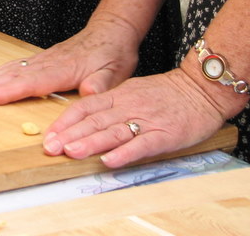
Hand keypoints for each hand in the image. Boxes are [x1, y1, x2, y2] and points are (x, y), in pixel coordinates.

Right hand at [0, 18, 140, 104]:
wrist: (112, 30)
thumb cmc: (114, 53)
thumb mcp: (115, 72)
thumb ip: (101, 84)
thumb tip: (89, 93)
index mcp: (64, 69)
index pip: (33, 82)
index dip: (10, 90)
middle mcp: (48, 62)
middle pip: (14, 75)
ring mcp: (42, 59)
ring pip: (10, 69)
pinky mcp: (41, 59)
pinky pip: (15, 66)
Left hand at [42, 68, 232, 167]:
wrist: (201, 88)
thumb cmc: (166, 94)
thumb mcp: (132, 92)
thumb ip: (110, 105)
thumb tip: (84, 121)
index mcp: (118, 96)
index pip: (85, 107)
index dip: (65, 122)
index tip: (48, 135)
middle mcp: (128, 106)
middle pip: (94, 121)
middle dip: (69, 135)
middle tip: (50, 148)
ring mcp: (146, 120)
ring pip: (113, 132)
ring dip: (90, 143)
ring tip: (71, 152)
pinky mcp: (165, 134)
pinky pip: (142, 144)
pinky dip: (124, 153)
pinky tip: (109, 161)